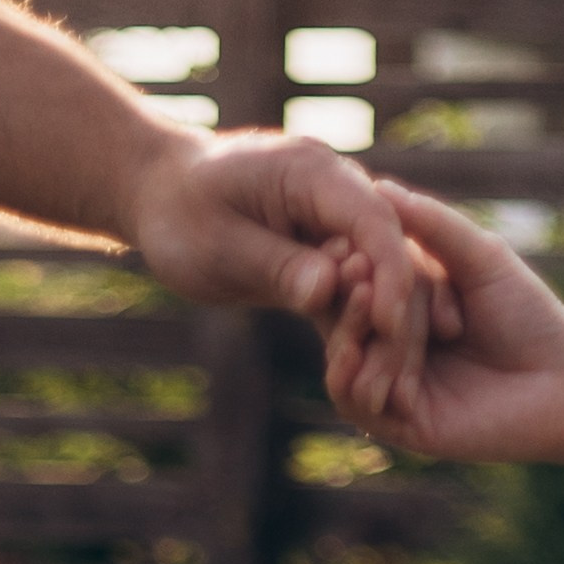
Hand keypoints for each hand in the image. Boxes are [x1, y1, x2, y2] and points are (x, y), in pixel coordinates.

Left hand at [126, 129, 426, 414]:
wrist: (162, 198)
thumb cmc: (180, 216)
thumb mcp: (219, 245)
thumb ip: (275, 266)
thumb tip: (329, 290)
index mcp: (312, 173)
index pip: (372, 220)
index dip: (390, 272)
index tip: (393, 325)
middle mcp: (336, 191)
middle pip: (389, 251)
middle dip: (399, 311)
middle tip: (401, 374)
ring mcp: (335, 222)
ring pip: (378, 277)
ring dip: (386, 331)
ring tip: (390, 390)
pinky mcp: (327, 252)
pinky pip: (355, 292)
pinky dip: (361, 331)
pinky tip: (367, 379)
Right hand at [320, 183, 563, 460]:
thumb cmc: (528, 313)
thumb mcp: (478, 256)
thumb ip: (432, 225)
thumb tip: (379, 187)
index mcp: (404, 306)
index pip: (354, 282)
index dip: (345, 262)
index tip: (348, 241)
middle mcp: (391, 347)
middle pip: (344, 321)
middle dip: (348, 298)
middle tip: (357, 273)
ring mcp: (393, 388)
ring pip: (346, 359)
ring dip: (355, 332)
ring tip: (368, 304)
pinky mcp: (401, 426)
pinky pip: (356, 403)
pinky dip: (354, 376)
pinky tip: (361, 353)